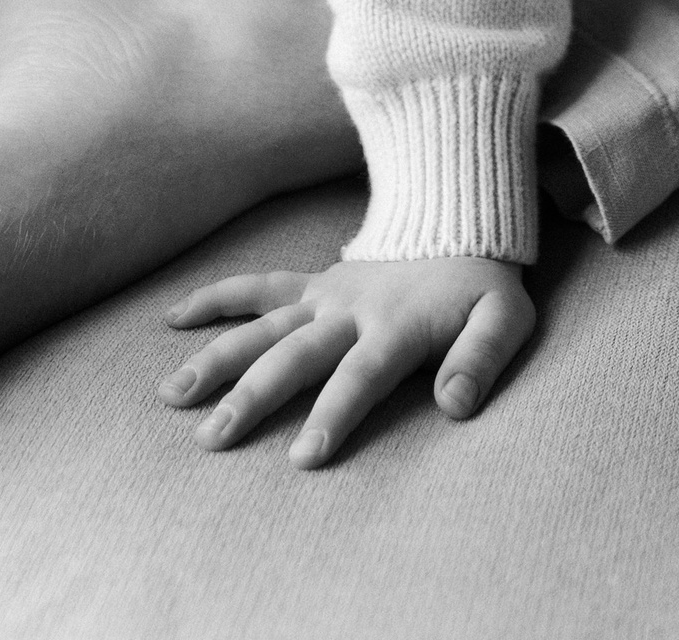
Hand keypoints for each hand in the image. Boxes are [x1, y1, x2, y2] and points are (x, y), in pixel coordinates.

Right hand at [158, 255, 534, 466]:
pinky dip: (217, 297)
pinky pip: (259, 287)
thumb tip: (456, 404)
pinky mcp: (312, 284)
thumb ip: (483, 358)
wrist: (461, 223)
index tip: (304, 455)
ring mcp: (324, 296)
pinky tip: (173, 318)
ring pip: (263, 327)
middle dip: (254, 396)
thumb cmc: (481, 287)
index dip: (335, 413)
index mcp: (396, 327)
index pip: (361, 376)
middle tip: (213, 437)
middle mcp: (350, 312)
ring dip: (218, 357)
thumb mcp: (504, 318)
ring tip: (173, 395)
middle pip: (296, 356)